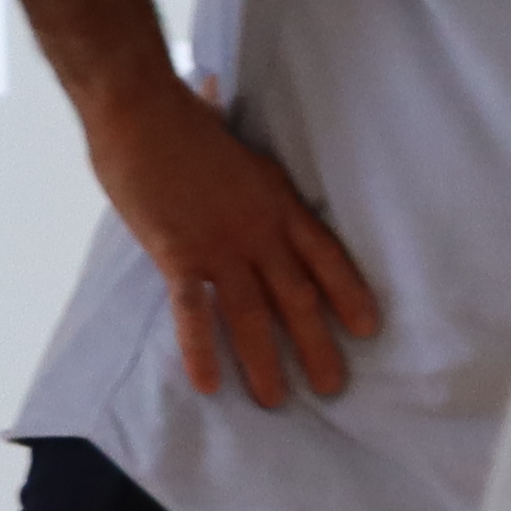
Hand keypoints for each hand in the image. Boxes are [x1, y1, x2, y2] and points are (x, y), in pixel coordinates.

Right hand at [92, 81, 384, 407]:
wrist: (141, 108)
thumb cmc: (183, 119)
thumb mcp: (239, 147)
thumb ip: (249, 175)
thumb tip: (264, 178)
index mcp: (278, 201)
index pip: (326, 255)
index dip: (349, 293)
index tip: (369, 327)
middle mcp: (259, 230)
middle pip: (298, 297)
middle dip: (317, 345)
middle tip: (334, 387)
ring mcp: (220, 246)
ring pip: (252, 315)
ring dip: (265, 362)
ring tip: (276, 401)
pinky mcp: (178, 255)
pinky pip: (193, 313)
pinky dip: (200, 350)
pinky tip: (209, 385)